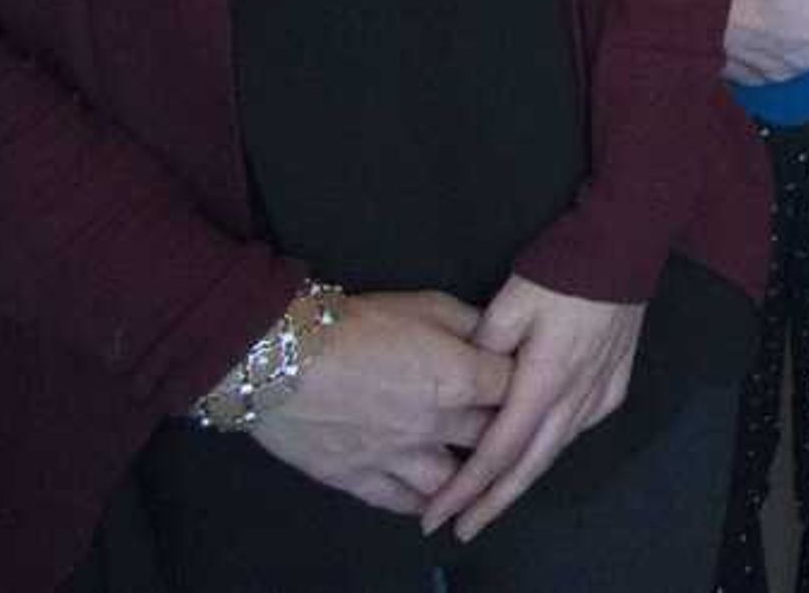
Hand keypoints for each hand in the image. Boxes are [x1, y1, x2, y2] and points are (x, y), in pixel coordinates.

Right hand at [240, 289, 508, 517]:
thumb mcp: (426, 304)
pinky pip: (401, 502)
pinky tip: (431, 499)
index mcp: (459, 378)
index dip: (525, 383)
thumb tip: (498, 337)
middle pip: (492, 439)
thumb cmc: (355, 324)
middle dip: (503, 431)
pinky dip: (421, 503)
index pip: (516, 388)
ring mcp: (397, 457)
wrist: (281, 358)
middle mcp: (436, 424)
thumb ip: (471, 324)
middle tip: (504, 426)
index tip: (527, 381)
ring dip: (465, 477)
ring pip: (453, 483)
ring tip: (470, 470)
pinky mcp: (358, 479)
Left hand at [422, 278, 640, 540]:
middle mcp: (576, 396)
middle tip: (463, 528)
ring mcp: (601, 391)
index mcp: (544, 381)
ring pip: (557, 450)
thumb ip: (481, 351)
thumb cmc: (561, 272)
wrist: (623, 245)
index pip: (499, 450)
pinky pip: (579, 427)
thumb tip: (467, 384)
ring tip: (493, 500)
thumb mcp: (508, 304)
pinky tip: (539, 449)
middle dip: (494, 502)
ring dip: (522, 478)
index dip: (467, 487)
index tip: (438, 513)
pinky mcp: (616, 383)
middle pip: (531, 464)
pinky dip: (553, 447)